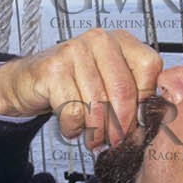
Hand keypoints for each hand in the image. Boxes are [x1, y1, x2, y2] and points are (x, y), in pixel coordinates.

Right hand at [0, 28, 162, 149]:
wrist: (30, 81)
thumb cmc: (75, 83)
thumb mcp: (109, 82)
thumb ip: (133, 94)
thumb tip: (152, 122)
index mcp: (122, 41)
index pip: (149, 68)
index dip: (144, 101)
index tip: (137, 122)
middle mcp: (100, 40)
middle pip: (124, 90)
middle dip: (121, 125)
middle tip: (115, 141)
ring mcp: (74, 51)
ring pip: (98, 104)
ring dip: (97, 132)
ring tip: (94, 138)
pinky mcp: (53, 70)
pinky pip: (74, 111)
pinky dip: (74, 128)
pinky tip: (73, 127)